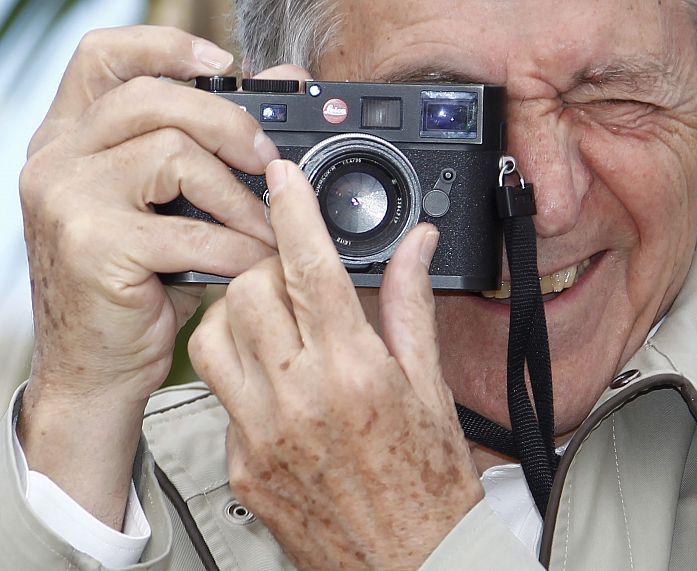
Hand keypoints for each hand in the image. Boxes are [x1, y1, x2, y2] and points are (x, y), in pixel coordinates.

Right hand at [16, 25, 286, 528]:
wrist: (96, 368)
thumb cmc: (140, 286)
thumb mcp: (166, 210)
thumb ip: (202, 155)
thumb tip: (274, 92)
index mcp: (70, 140)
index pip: (103, 58)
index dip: (166, 47)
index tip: (224, 63)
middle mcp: (58, 160)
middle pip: (152, 99)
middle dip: (228, 123)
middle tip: (268, 157)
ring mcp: (68, 201)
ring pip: (174, 156)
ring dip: (238, 196)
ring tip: (266, 228)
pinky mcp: (95, 248)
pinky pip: (189, 231)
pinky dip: (236, 249)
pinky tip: (253, 265)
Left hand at [189, 160, 483, 569]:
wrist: (410, 562)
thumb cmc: (429, 480)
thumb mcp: (431, 386)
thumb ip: (413, 305)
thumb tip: (418, 246)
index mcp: (355, 371)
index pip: (311, 269)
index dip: (293, 211)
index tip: (282, 178)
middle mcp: (300, 398)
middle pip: (248, 291)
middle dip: (266, 268)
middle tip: (293, 276)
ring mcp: (262, 434)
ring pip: (214, 335)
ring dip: (238, 313)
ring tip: (274, 322)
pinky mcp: (241, 463)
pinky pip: (218, 392)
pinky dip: (238, 369)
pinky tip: (273, 379)